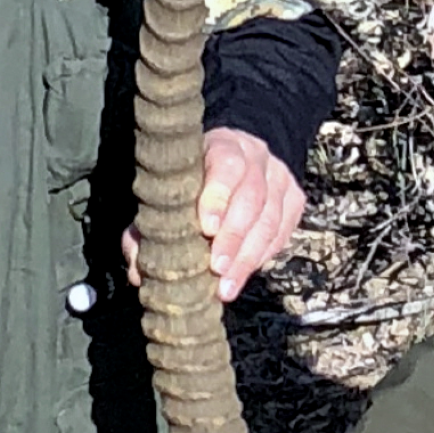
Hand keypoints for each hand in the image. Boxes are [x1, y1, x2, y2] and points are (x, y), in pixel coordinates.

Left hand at [120, 129, 306, 305]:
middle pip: (252, 198)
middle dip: (234, 237)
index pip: (227, 166)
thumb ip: (149, 226)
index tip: (206, 228)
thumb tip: (138, 271)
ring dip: (247, 257)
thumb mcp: (171, 188)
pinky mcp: (295, 200)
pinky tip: (243, 275)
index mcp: (223, 146)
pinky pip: (282, 233)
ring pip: (270, 219)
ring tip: (226, 286)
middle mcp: (257, 157)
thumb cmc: (195, 179)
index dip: (218, 197)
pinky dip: (262, 257)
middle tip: (216, 267)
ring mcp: (280, 178)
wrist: (242, 157)